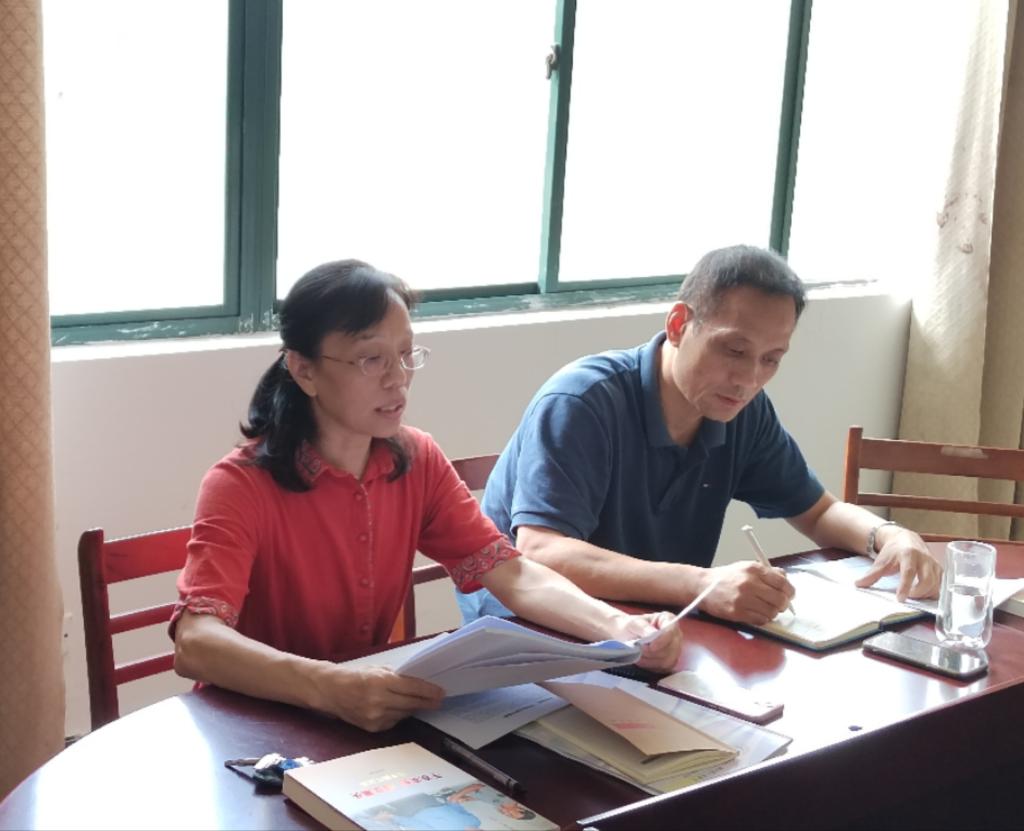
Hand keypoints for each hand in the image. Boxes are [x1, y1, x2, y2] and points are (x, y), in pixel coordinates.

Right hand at [314, 664, 443, 731]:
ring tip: (422, 703)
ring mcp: (375, 717)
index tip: (441, 692)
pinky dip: (399, 715)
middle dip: (428, 702)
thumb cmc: (356, 675)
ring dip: (414, 708)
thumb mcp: (378, 669)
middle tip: (439, 700)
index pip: (412, 688)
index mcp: (380, 682)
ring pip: (404, 714)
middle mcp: (378, 701)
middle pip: (411, 704)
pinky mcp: (372, 728)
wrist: (331, 691)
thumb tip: (419, 681)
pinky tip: (400, 708)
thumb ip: (398, 676)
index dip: (429, 691)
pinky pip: (394, 722)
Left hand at [617, 611, 682, 671]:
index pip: (671, 631)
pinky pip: (665, 668)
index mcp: (667, 619)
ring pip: (669, 660)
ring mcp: (674, 648)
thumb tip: (653, 634)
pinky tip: (643, 660)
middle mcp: (675, 634)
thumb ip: (643, 628)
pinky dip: (652, 666)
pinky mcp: (670, 660)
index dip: (662, 640)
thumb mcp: (633, 624)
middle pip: (672, 648)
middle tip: (640, 649)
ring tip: (639, 654)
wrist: (625, 636)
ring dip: (652, 660)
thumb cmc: (630, 626)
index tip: (650, 646)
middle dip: (654, 652)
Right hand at [700, 561, 794, 624]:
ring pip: (772, 612)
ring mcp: (743, 599)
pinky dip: (763, 619)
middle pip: (779, 599)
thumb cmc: (727, 577)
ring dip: (773, 612)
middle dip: (783, 604)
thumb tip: (786, 580)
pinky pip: (761, 620)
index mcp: (754, 569)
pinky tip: (757, 613)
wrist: (702, 586)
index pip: (782, 582)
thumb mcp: (746, 567)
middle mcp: (749, 583)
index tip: (790, 595)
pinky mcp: (737, 612)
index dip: (790, 591)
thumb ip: (767, 572)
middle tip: (780, 604)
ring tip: (766, 608)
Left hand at [855, 528, 941, 599]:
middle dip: (918, 593)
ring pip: (935, 584)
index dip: (905, 587)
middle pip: (926, 580)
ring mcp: (934, 564)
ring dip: (925, 595)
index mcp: (908, 554)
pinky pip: (940, 586)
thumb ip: (871, 574)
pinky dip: (932, 594)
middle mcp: (924, 558)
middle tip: (907, 598)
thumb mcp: (881, 561)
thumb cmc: (893, 551)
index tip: (900, 599)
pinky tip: (922, 596)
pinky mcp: (939, 570)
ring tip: (913, 597)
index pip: (908, 572)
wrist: (906, 539)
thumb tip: (858, 585)